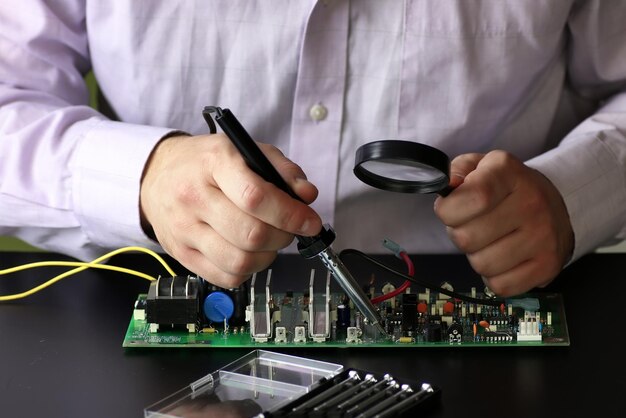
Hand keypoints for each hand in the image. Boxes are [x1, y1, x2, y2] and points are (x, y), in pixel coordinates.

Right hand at [140, 133, 321, 287]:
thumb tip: (306, 195)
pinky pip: (225, 277)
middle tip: (289, 230)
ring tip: (268, 241)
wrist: (157, 175)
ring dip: (267, 257)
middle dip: (283, 237)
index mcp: (214, 163)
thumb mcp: (245, 150)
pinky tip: (248, 253)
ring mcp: (185, 229)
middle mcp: (194, 196)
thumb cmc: (206, 164)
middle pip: (251, 234)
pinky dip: (247, 271)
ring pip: (240, 261)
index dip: (290, 214)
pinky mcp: (181, 254)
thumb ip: (281, 169)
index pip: (256, 197)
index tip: (309, 222)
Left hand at [433, 151, 573, 296]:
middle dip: (460, 234)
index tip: (450, 208)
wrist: (551, 205)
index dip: (448, 209)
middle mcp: (532, 202)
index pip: (473, 198)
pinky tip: (504, 257)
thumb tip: (448, 186)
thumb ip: (455, 171)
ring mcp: (543, 236)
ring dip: (477, 256)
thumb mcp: (478, 166)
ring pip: (482, 265)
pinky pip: (500, 286)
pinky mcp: (548, 265)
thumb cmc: (505, 188)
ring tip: (490, 240)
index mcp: (508, 173)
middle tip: (474, 225)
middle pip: (467, 238)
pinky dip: (494, 276)